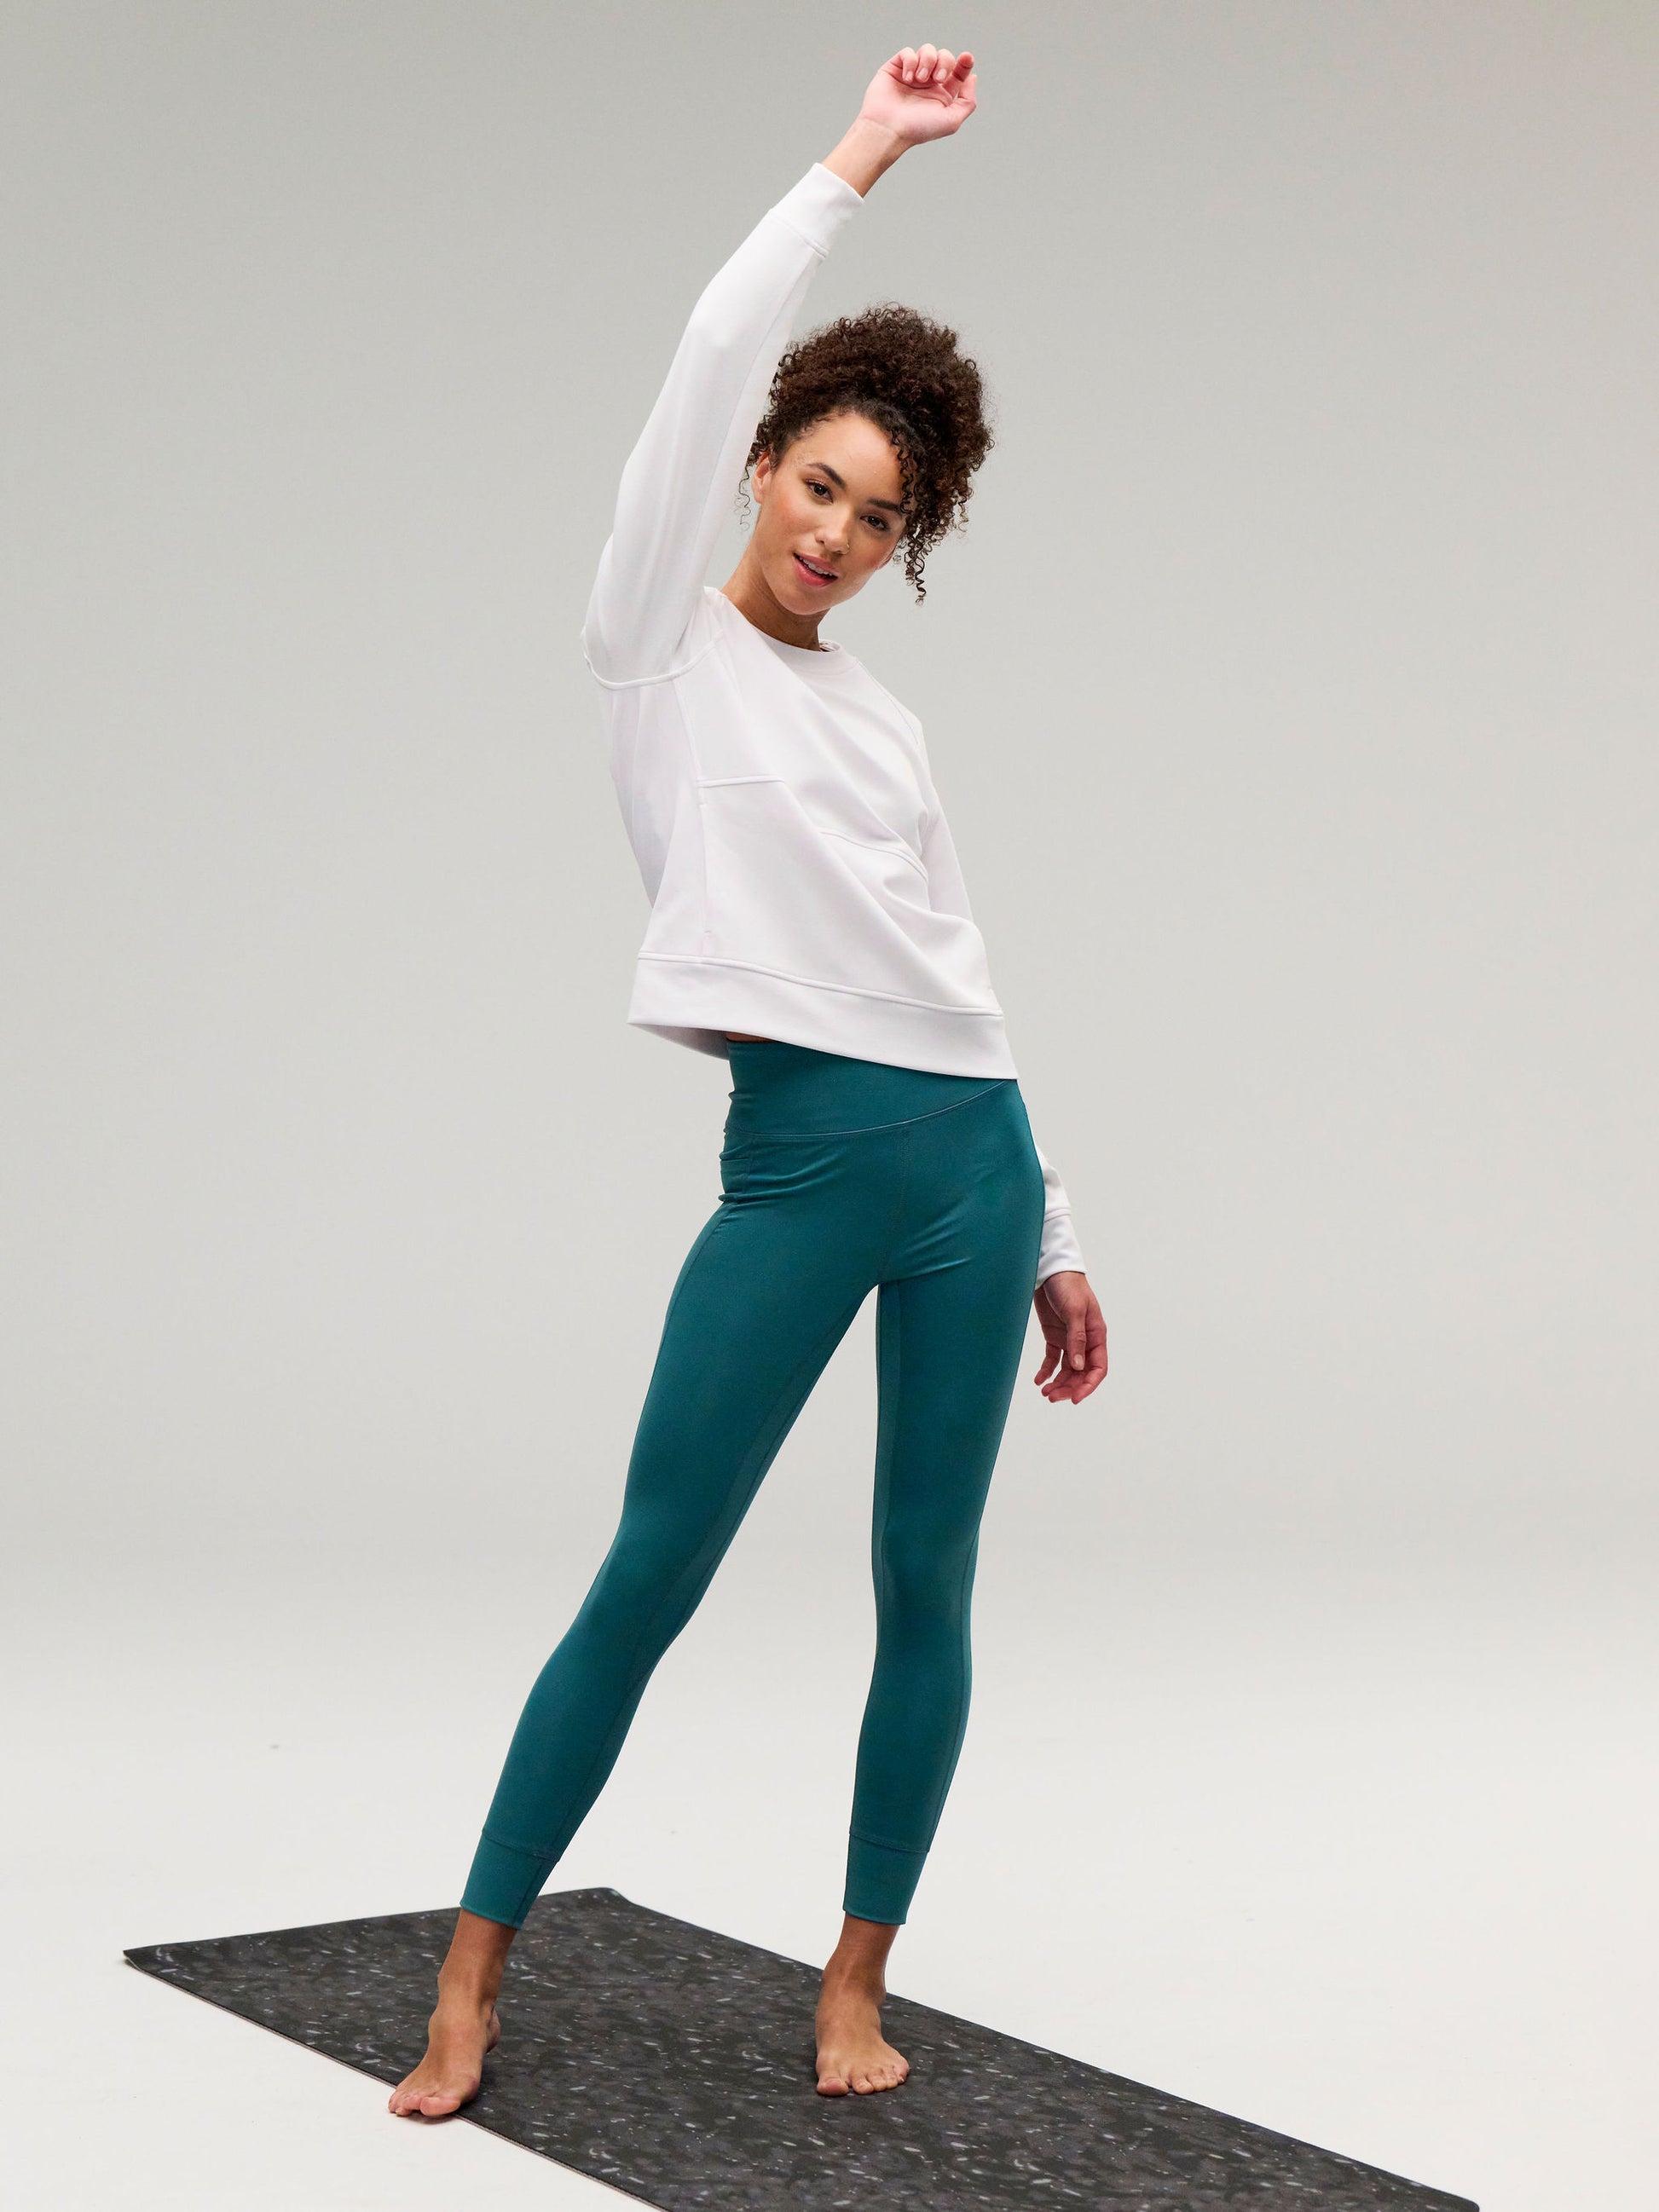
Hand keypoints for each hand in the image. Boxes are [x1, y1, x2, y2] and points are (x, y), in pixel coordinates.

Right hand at [857, 45, 977, 147]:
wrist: (888, 129)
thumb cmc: (918, 129)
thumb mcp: (951, 121)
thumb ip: (967, 101)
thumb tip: (972, 77)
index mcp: (942, 95)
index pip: (958, 72)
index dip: (965, 63)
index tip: (967, 58)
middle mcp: (928, 84)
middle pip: (944, 57)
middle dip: (945, 62)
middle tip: (938, 79)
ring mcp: (912, 75)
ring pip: (927, 50)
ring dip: (928, 61)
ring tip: (920, 79)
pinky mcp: (895, 68)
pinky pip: (907, 52)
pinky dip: (910, 61)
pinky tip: (907, 78)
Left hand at [1032, 1271, 1106, 1404]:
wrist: (1050, 1269)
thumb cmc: (1068, 1285)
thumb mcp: (1075, 1311)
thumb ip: (1077, 1339)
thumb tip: (1079, 1367)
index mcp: (1097, 1334)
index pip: (1098, 1367)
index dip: (1088, 1385)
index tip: (1074, 1399)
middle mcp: (1085, 1340)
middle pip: (1081, 1372)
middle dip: (1069, 1387)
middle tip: (1051, 1398)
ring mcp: (1070, 1339)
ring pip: (1067, 1369)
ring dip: (1058, 1382)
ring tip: (1044, 1393)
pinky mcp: (1054, 1335)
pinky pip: (1053, 1359)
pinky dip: (1046, 1371)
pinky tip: (1038, 1380)